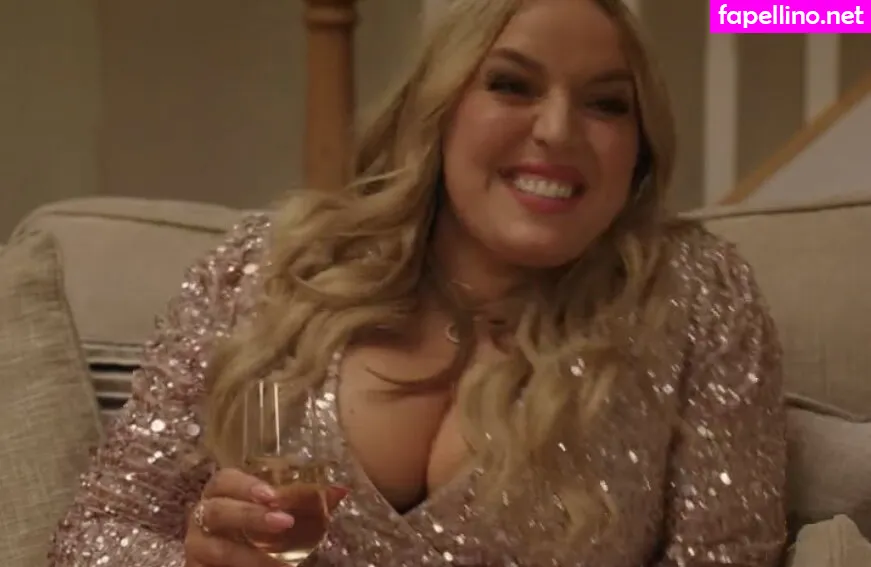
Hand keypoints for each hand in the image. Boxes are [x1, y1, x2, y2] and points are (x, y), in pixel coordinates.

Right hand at [183, 468, 346, 566]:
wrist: (244, 563)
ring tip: (282, 564)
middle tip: (284, 522)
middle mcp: (204, 516)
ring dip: (250, 554)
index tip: (272, 494)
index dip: (246, 485)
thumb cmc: (263, 533)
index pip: (225, 480)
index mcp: (222, 494)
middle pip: (217, 509)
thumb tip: (341, 490)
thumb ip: (308, 504)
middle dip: (250, 515)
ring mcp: (198, 545)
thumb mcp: (284, 517)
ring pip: (217, 547)